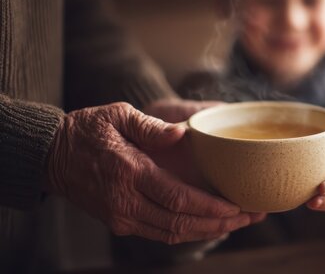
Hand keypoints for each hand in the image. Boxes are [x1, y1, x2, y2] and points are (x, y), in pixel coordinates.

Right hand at [46, 102, 264, 243]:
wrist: (51, 155)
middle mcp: (126, 201)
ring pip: (172, 233)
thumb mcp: (118, 114)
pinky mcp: (120, 222)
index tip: (237, 207)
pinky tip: (210, 225)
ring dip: (208, 231)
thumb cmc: (88, 129)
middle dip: (220, 223)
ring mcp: (121, 216)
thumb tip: (181, 132)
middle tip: (250, 217)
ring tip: (239, 224)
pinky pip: (159, 232)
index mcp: (130, 172)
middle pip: (180, 222)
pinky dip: (188, 232)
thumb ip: (151, 125)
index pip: (178, 199)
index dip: (211, 208)